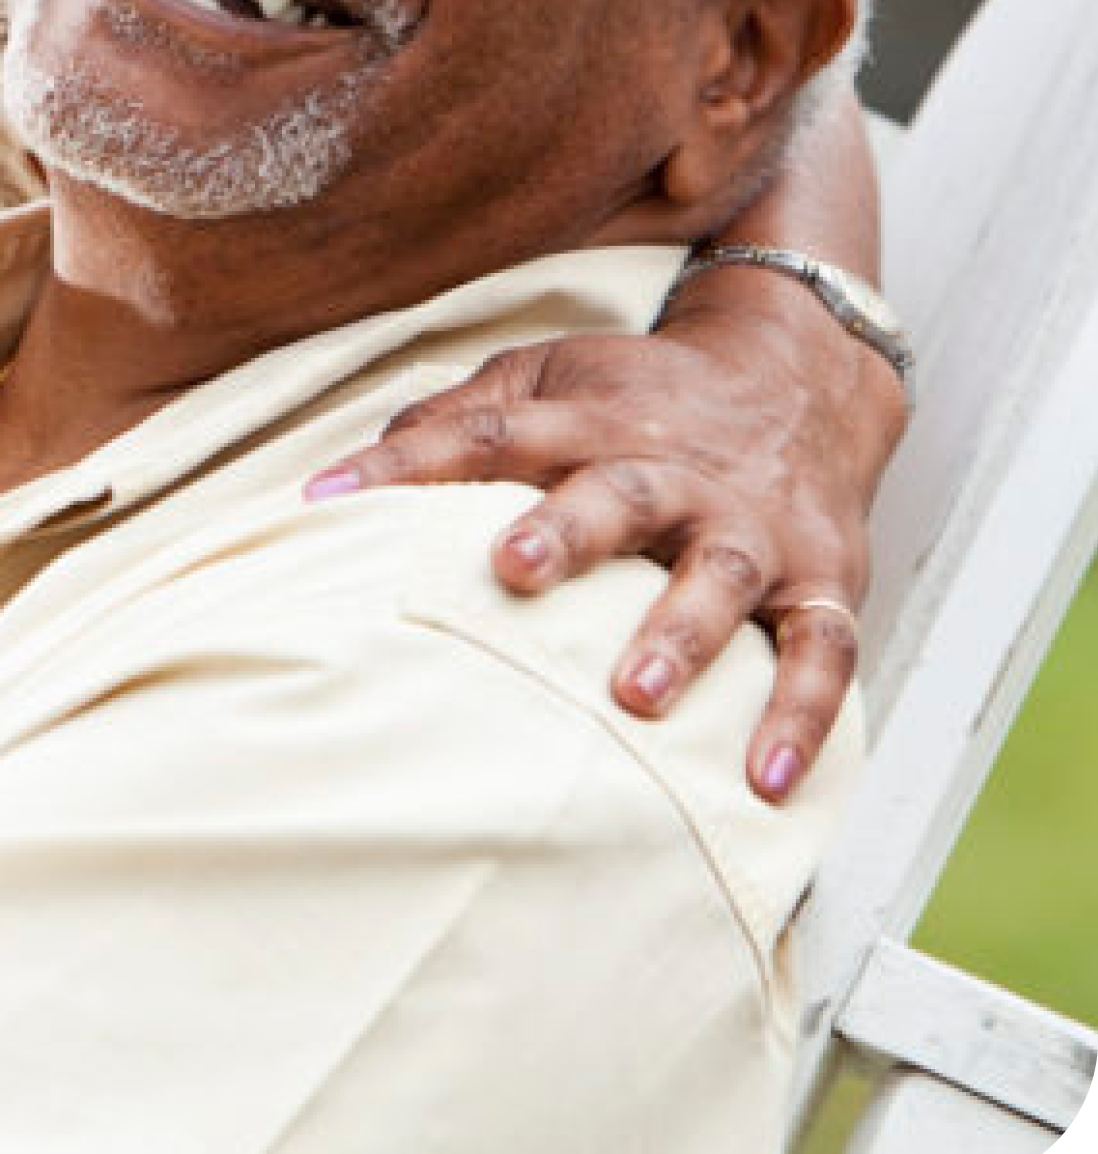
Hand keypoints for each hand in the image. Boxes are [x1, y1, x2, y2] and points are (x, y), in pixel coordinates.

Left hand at [301, 284, 900, 802]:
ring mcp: (750, 527)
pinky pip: (823, 650)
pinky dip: (803, 714)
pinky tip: (765, 777)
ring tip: (636, 695)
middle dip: (566, 532)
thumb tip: (346, 476)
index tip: (329, 499)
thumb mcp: (549, 379)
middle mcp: (672, 471)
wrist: (799, 376)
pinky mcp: (821, 580)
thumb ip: (456, 420)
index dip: (406, 461)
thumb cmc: (644, 397)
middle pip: (618, 492)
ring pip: (718, 572)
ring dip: (681, 632)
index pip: (487, 432)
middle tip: (512, 569)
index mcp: (591, 421)